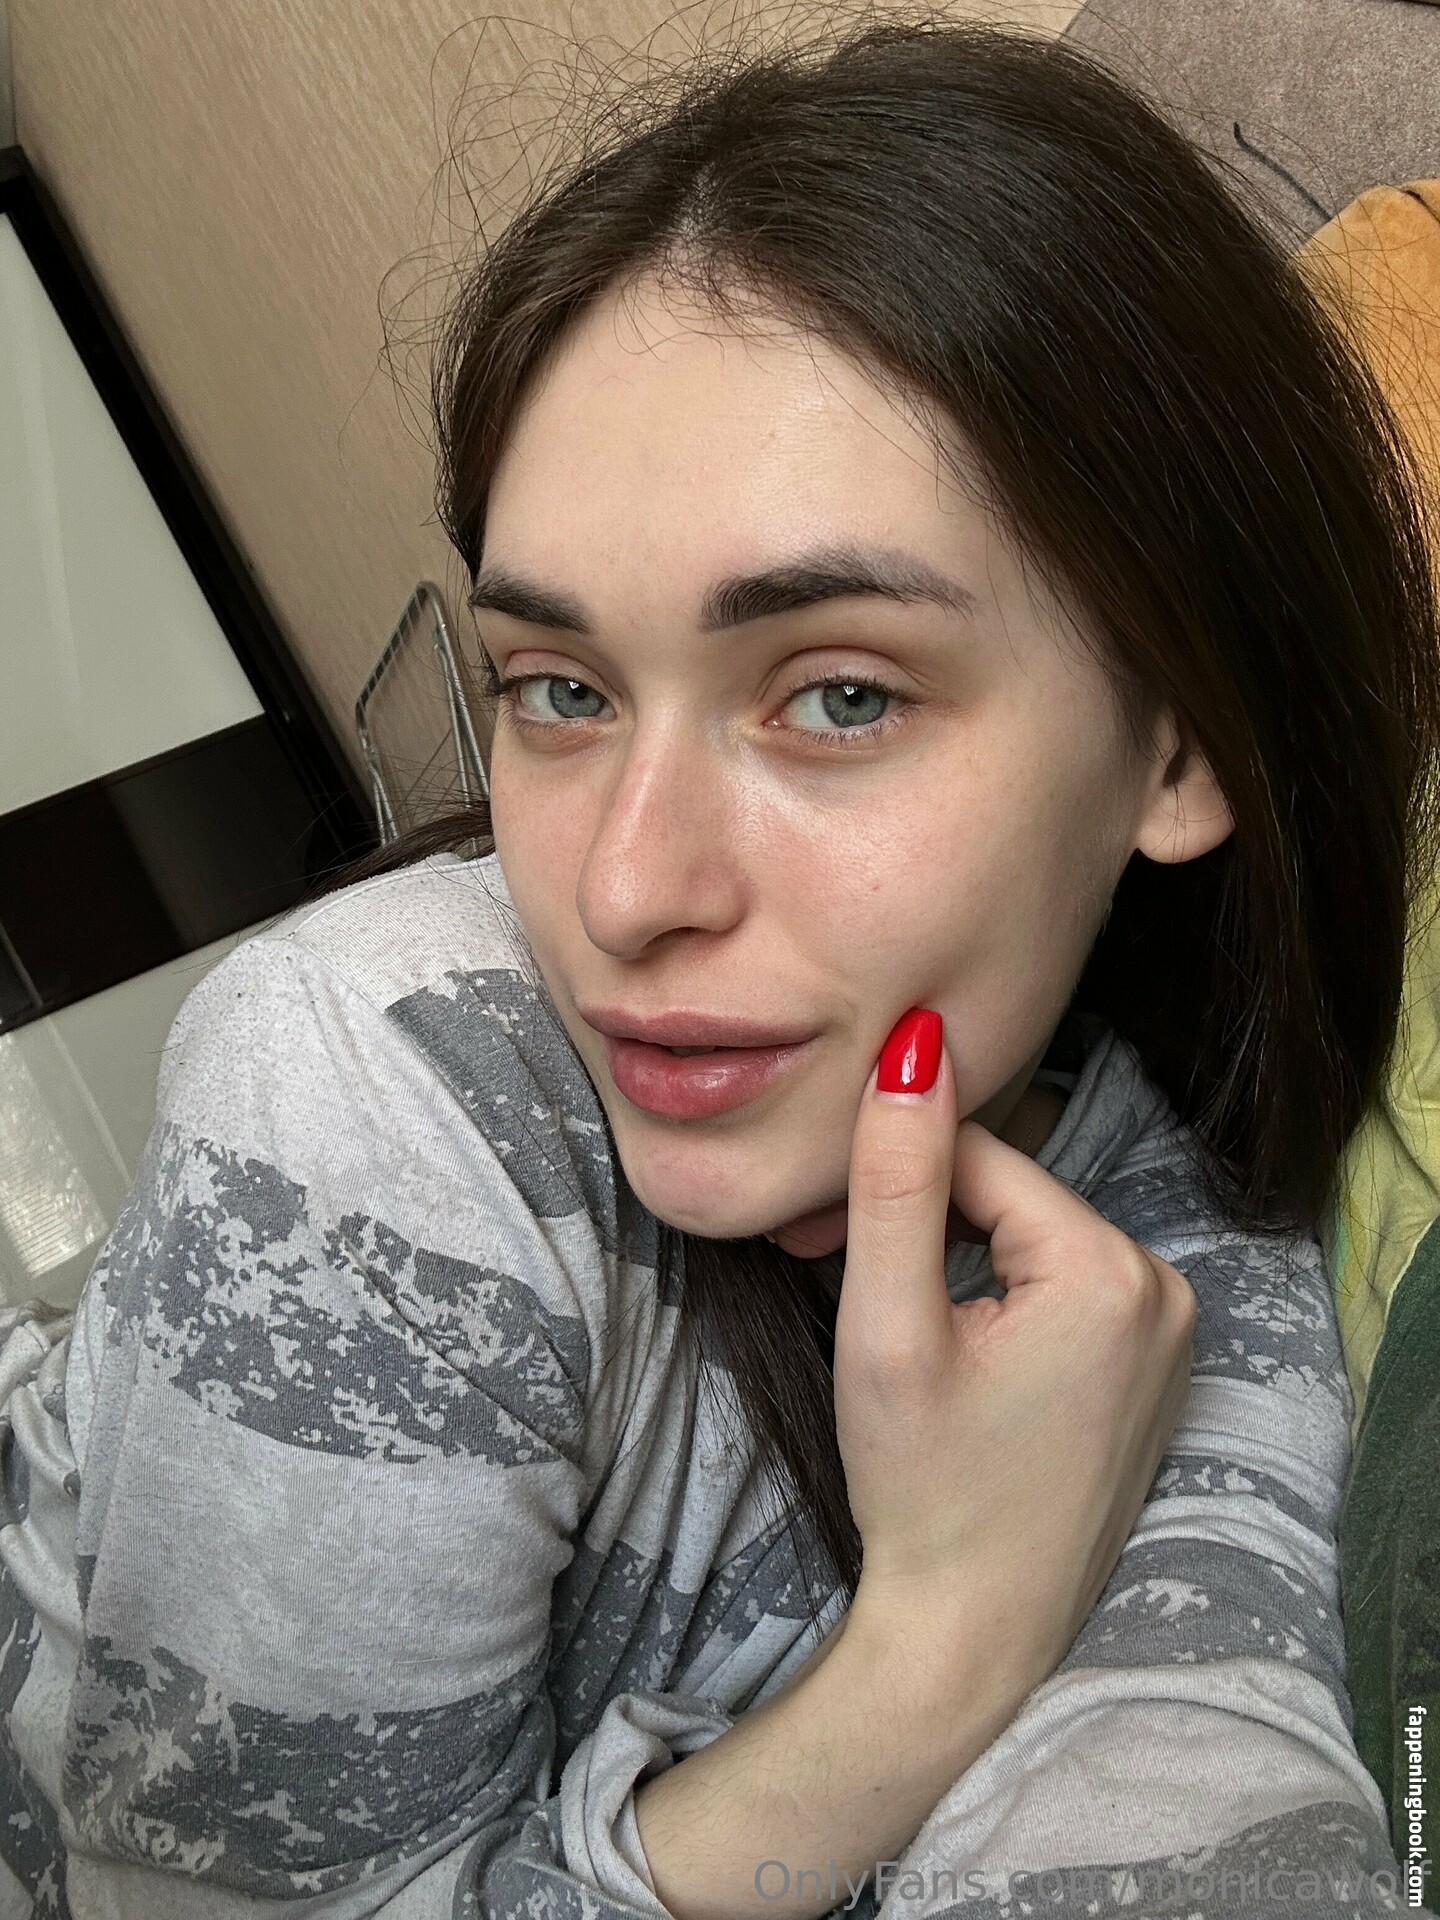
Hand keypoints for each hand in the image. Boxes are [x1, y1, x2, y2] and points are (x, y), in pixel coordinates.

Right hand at [833, 1008, 1197, 1674]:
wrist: (972, 1638)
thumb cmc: (923, 1489)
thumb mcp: (889, 1327)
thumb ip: (898, 1178)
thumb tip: (916, 1044)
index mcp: (1111, 1270)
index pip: (976, 1156)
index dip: (883, 1182)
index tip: (808, 1238)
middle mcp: (1165, 1288)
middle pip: (1006, 1196)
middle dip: (916, 1221)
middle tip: (825, 1274)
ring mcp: (1170, 1333)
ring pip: (1028, 1238)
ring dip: (951, 1257)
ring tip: (888, 1328)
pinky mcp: (1153, 1368)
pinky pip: (1061, 1288)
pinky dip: (998, 1298)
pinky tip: (950, 1354)